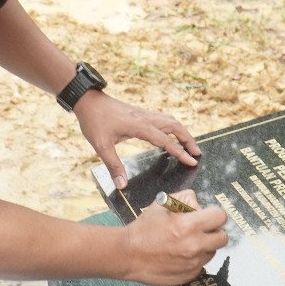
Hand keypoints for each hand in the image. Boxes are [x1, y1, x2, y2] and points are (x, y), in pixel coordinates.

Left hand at [73, 91, 200, 184]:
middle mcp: (145, 118)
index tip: (192, 161)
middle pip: (174, 126)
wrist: (88, 100)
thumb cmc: (94, 121)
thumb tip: (122, 185)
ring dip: (181, 131)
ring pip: (170, 120)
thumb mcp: (102, 146)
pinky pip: (161, 119)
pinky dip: (171, 127)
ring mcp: (143, 114)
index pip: (165, 141)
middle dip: (188, 139)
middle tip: (197, 153)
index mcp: (140, 126)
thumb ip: (114, 166)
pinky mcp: (139, 113)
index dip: (180, 152)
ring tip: (188, 144)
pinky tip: (168, 135)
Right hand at [122, 189, 228, 285]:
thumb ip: (184, 199)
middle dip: (214, 231)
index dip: (214, 214)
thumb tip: (198, 205)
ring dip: (204, 246)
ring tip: (186, 242)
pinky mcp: (189, 276)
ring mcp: (193, 263)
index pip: (220, 217)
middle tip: (202, 230)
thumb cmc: (143, 228)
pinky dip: (194, 259)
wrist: (128, 254)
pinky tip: (180, 254)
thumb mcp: (162, 204)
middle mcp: (195, 246)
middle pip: (222, 238)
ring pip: (212, 252)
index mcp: (189, 225)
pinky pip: (201, 265)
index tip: (208, 215)